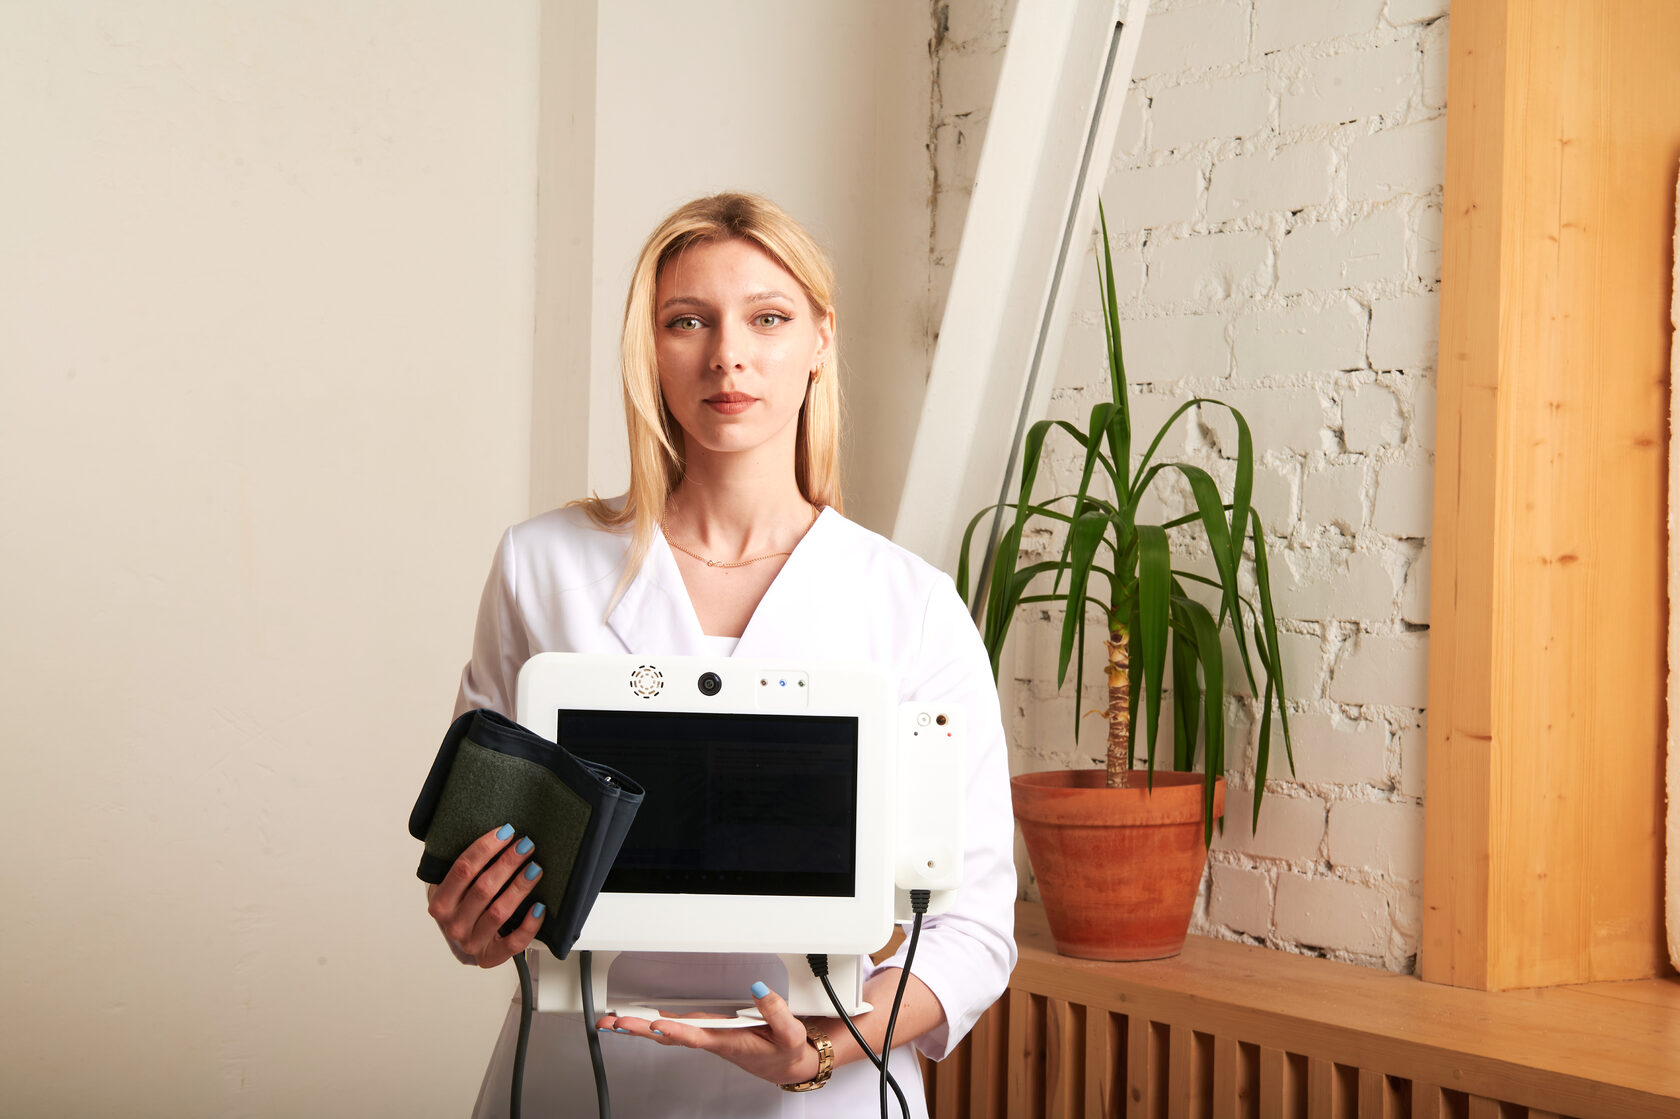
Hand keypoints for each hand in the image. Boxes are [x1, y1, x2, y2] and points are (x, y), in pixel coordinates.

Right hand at [425, 823, 545, 967]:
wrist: (460, 941)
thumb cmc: (460, 907)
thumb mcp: (451, 886)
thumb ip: (464, 867)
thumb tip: (498, 834)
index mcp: (440, 903)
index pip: (462, 870)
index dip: (485, 848)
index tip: (506, 832)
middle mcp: (453, 925)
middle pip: (484, 888)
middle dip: (508, 863)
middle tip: (526, 845)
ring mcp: (471, 943)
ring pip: (500, 912)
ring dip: (520, 887)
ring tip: (535, 868)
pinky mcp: (490, 957)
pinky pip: (514, 943)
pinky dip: (529, 925)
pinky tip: (540, 907)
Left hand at [596, 981, 819, 1086]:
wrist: (786, 1065)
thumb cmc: (784, 1051)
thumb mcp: (789, 1033)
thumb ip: (775, 1011)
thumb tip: (758, 988)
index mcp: (729, 1042)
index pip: (698, 1036)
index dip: (677, 1031)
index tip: (657, 1024)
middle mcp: (711, 1040)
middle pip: (671, 1036)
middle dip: (640, 1030)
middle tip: (614, 1024)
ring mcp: (706, 1036)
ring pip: (668, 1033)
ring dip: (639, 1028)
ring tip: (612, 1023)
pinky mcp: (706, 1031)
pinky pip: (675, 1029)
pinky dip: (653, 1024)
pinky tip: (638, 1021)